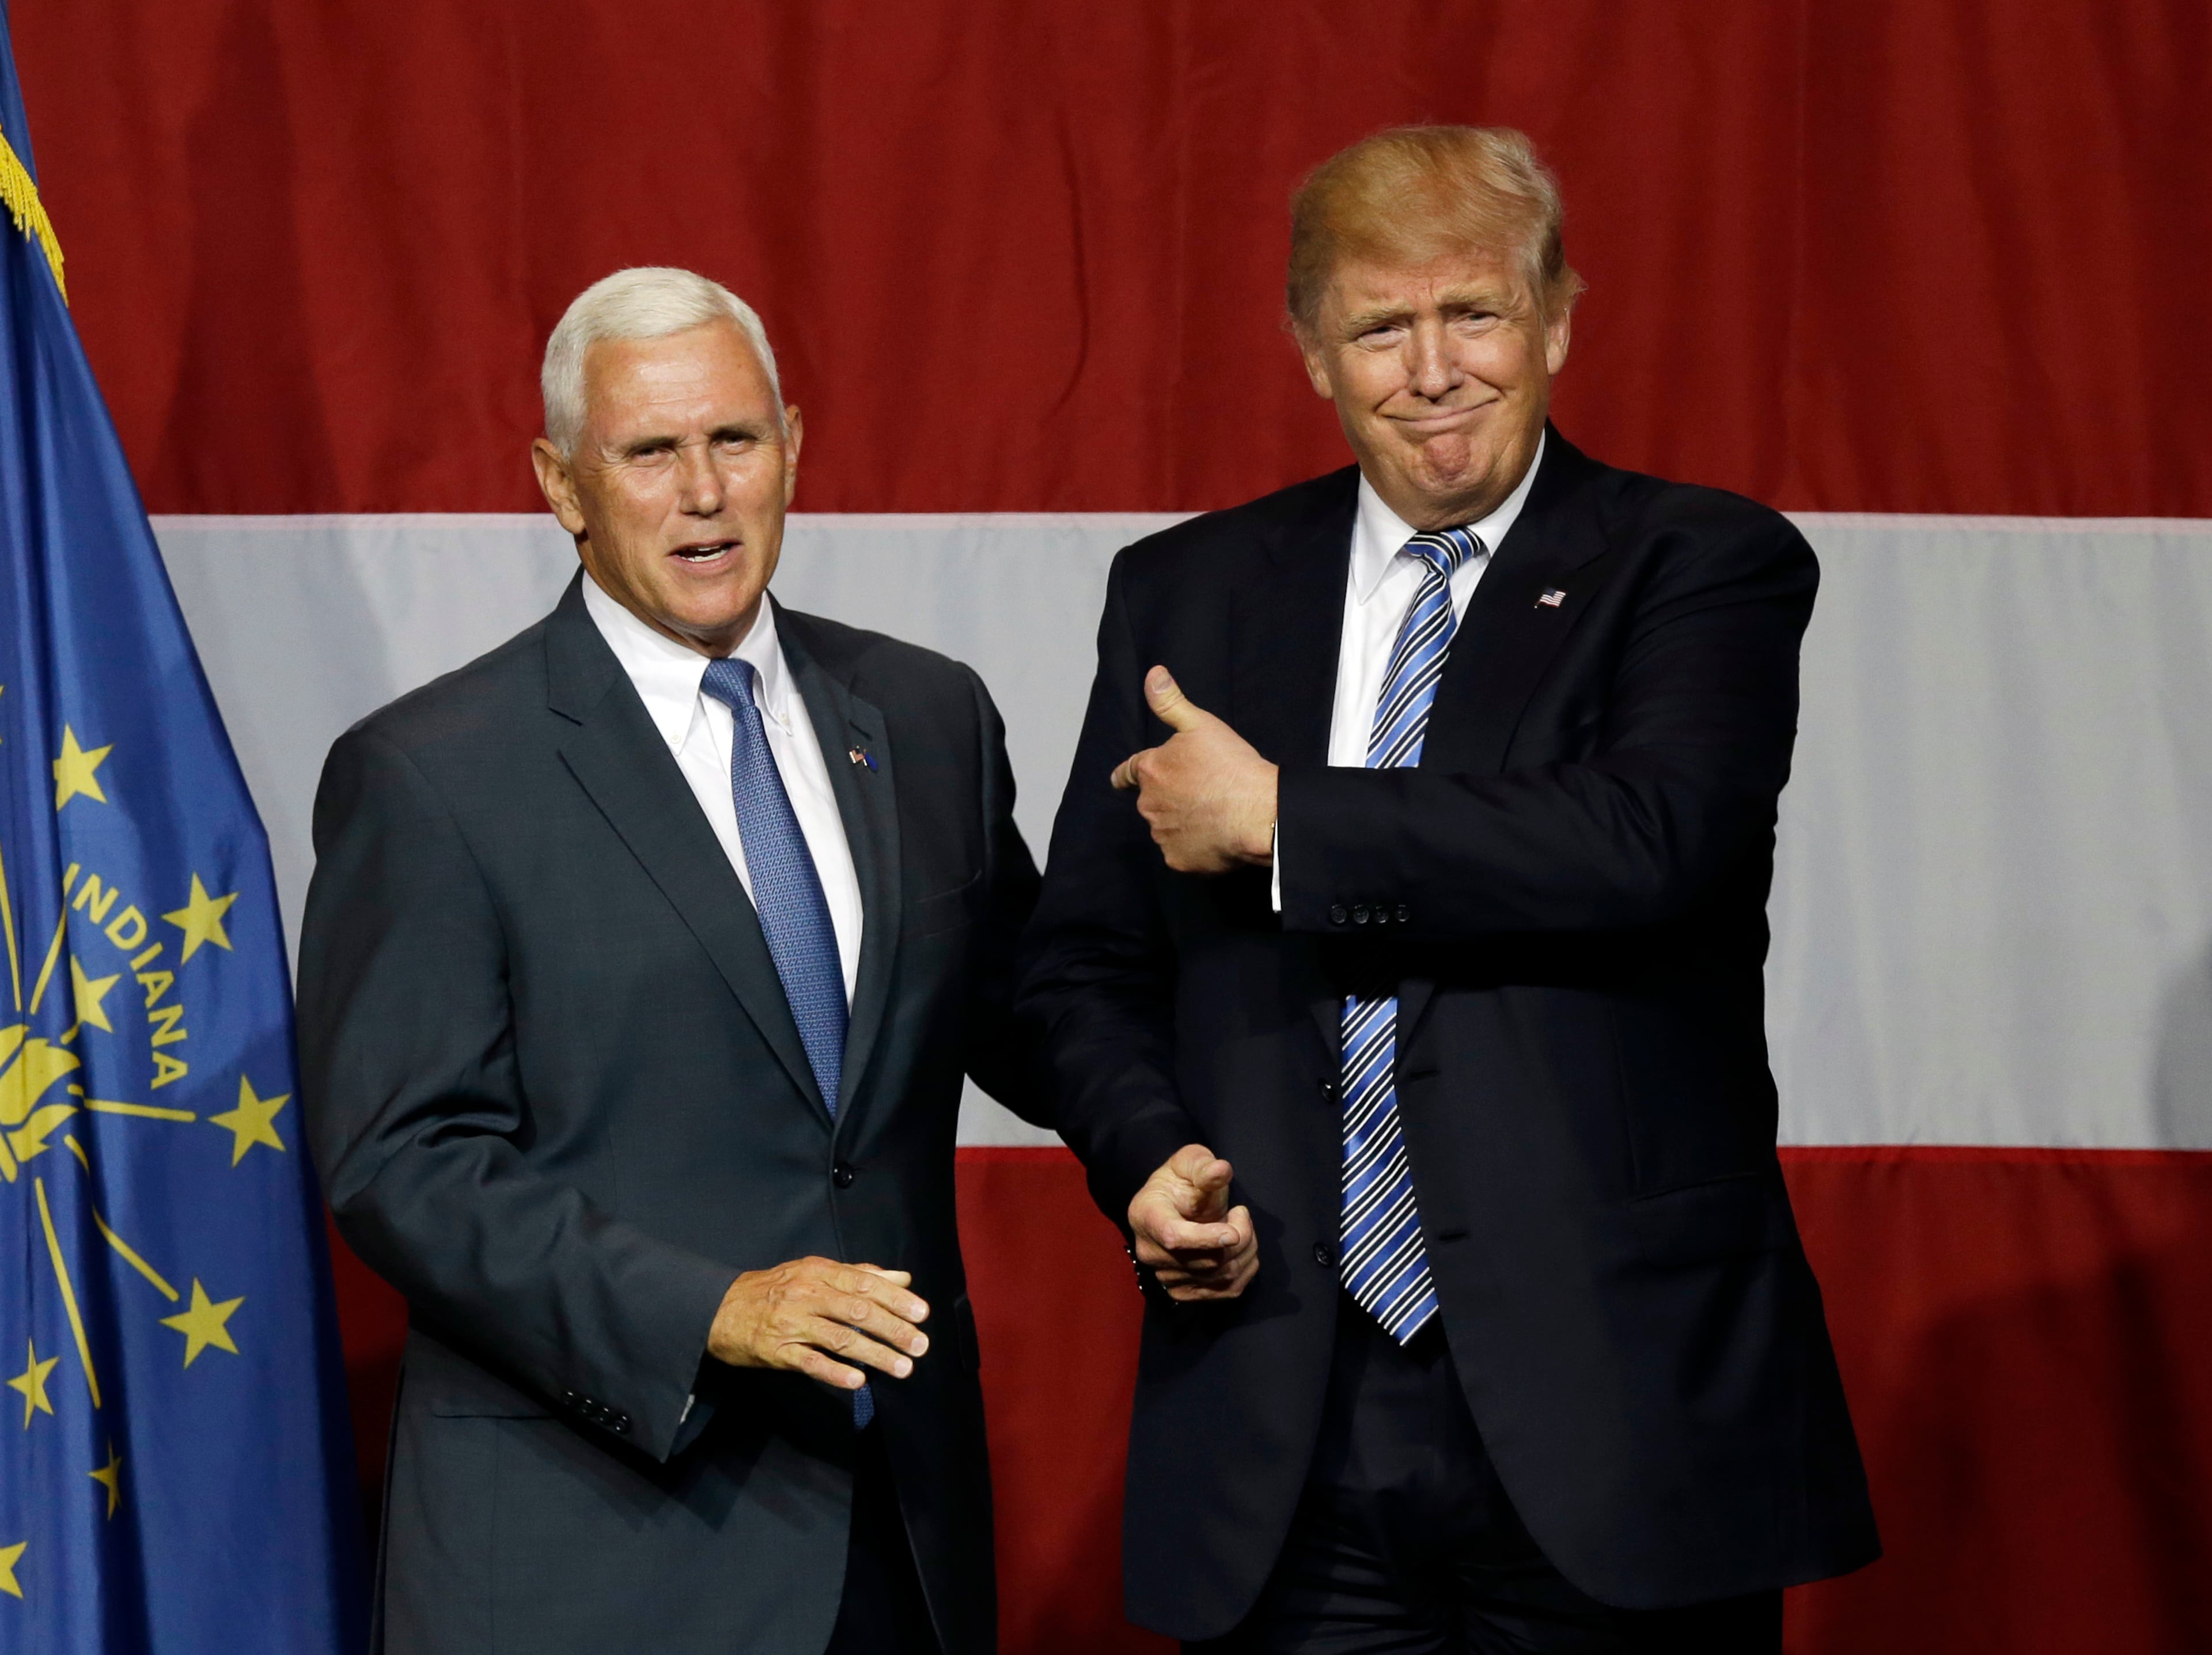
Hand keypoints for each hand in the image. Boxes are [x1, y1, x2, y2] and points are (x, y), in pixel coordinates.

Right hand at [706, 1258, 929, 1392]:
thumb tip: (902, 1279)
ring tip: (901, 1367)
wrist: (719, 1308)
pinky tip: (858, 1380)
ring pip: (839, 1338)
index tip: (922, 1314)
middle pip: (857, 1311)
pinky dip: (835, 1371)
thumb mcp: (815, 1272)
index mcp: (820, 1272)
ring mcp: (792, 1323)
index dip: (896, 1299)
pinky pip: (809, 1362)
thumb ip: (859, 1275)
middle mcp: (807, 1294)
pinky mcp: (776, 1350)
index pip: (865, 1284)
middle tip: (920, 1346)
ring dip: (874, 1354)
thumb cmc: (775, 1289)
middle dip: (893, 1329)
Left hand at [1111, 667, 1276, 874]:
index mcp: (1150, 770)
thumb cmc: (1231, 766)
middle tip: (1199, 792)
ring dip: (1180, 822)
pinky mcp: (1178, 860)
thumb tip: (1152, 674)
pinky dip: (1193, 846)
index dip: (1126, 775)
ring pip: (1166, 827)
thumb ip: (1171, 702)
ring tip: (1212, 814)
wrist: (1258, 813)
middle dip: (1168, 797)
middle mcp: (1148, 804)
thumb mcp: (1201, 725)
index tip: (1121, 780)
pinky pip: (1181, 851)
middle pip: (1151, 801)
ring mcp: (1162, 835)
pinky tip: (1215, 836)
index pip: (1127, 773)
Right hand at [1128, 1144, 1258, 1301]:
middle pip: (1205, 1260)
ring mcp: (1165, 1276)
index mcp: (1146, 1215)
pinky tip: (1241, 1249)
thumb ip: (1204, 1167)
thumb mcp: (1190, 1162)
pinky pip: (1226, 1291)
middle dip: (1239, 1237)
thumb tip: (1221, 1170)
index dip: (1206, 1239)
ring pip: (1220, 1276)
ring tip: (1241, 1228)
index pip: (1174, 1237)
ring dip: (1245, 1252)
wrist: (1171, 1205)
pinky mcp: (1183, 1291)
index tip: (1233, 1232)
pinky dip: (1244, 1271)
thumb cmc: (1180, 1180)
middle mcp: (1150, 1252)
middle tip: (1241, 1214)